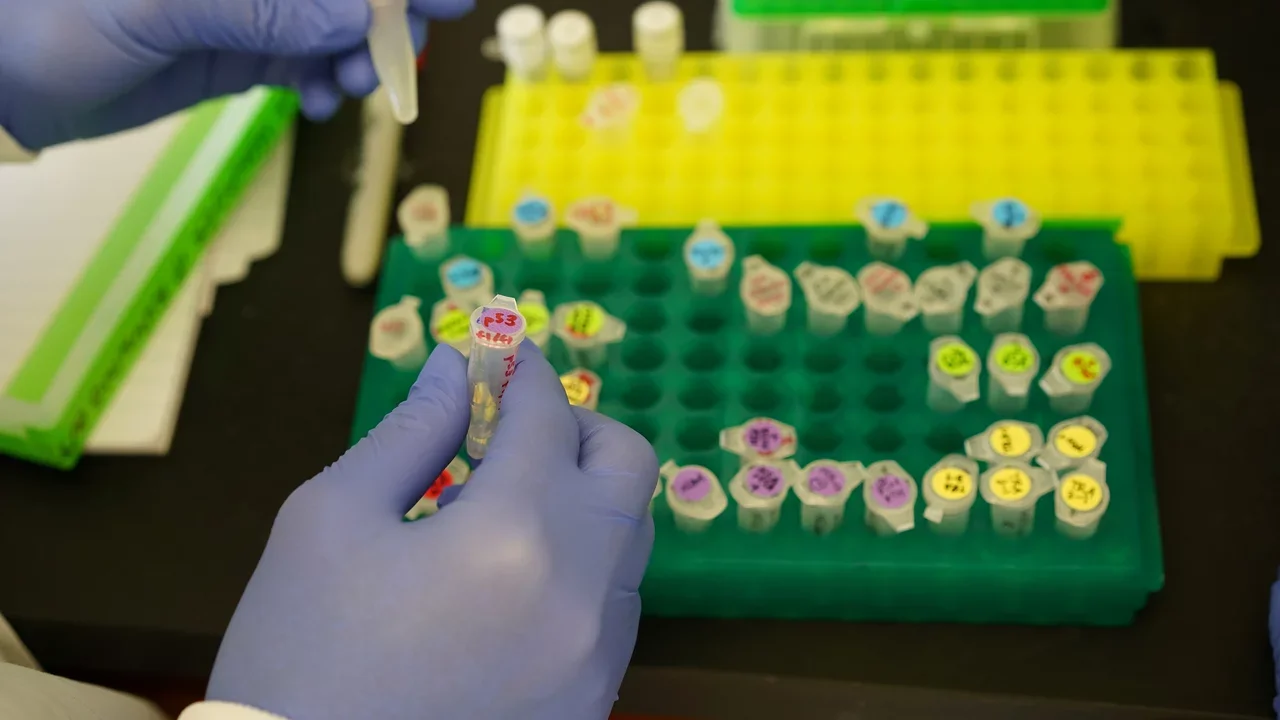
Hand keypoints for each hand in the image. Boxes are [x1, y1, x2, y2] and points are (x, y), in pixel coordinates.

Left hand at [0, 0, 472, 149]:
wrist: (1, 77)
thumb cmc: (44, 14)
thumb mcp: (154, 7)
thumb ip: (257, 10)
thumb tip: (351, 17)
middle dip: (387, 12)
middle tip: (404, 49)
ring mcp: (253, 3)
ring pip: (341, 21)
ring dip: (364, 56)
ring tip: (351, 87)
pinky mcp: (247, 44)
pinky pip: (315, 60)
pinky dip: (331, 83)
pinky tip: (320, 100)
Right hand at [207, 342, 658, 719]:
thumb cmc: (299, 658)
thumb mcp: (329, 522)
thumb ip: (409, 432)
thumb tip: (451, 368)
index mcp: (517, 532)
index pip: (547, 417)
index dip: (522, 373)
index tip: (499, 356)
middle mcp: (584, 590)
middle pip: (625, 467)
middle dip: (575, 427)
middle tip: (513, 430)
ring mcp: (600, 656)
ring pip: (628, 540)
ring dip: (580, 500)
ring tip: (497, 514)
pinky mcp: (594, 703)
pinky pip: (613, 609)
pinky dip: (579, 569)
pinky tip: (510, 585)